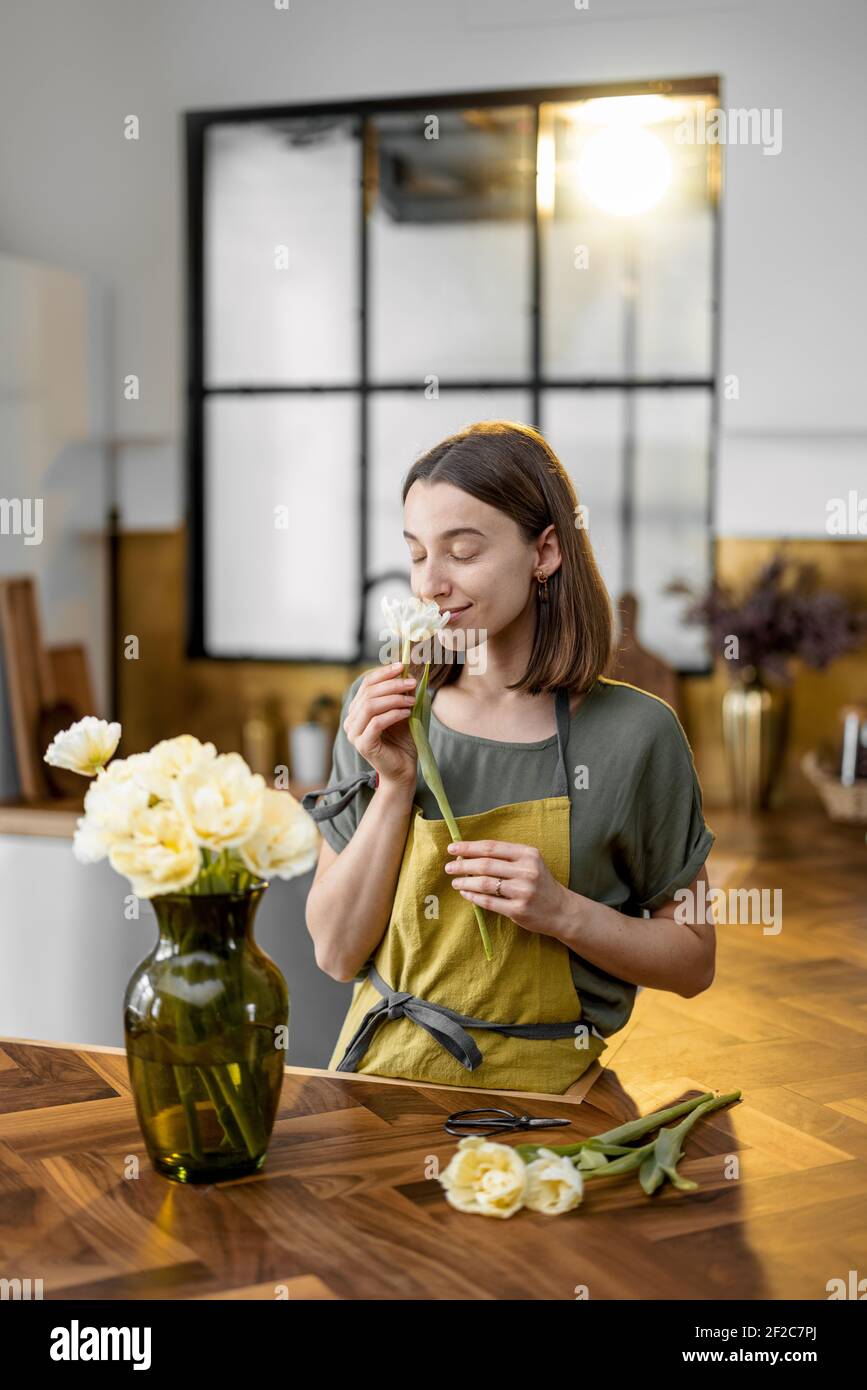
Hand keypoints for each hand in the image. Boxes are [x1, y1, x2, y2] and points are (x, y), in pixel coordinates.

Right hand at [343, 662, 417, 790]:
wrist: (404, 769)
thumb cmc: (402, 741)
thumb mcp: (402, 711)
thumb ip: (401, 694)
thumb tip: (407, 672)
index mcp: (357, 710)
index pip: (366, 684)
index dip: (384, 673)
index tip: (402, 666)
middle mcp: (351, 720)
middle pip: (368, 693)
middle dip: (392, 684)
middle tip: (412, 683)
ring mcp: (354, 733)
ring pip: (371, 705)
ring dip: (394, 698)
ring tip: (411, 700)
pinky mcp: (362, 745)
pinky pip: (377, 722)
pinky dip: (394, 714)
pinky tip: (407, 713)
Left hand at [444, 837, 569, 938]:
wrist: (561, 910)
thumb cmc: (539, 882)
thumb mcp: (529, 862)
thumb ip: (505, 857)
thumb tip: (469, 854)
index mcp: (528, 854)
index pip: (492, 847)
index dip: (469, 847)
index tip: (452, 848)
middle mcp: (526, 871)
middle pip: (486, 864)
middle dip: (463, 865)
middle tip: (449, 867)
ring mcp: (523, 891)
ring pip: (485, 883)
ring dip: (466, 882)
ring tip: (455, 882)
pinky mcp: (518, 910)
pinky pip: (489, 902)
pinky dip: (473, 897)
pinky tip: (465, 894)